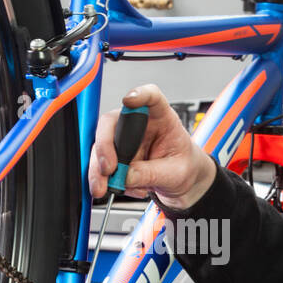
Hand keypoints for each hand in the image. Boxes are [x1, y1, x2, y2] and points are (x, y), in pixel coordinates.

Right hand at [88, 83, 216, 209]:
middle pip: (112, 123)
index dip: (140, 94)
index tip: (129, 100)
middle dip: (104, 147)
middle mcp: (138, 124)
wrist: (181, 181)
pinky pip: (101, 165)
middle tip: (108, 170)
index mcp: (162, 118)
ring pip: (100, 147)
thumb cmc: (184, 167)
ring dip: (98, 170)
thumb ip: (151, 173)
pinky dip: (108, 181)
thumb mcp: (175, 174)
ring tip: (107, 188)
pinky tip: (129, 188)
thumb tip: (126, 176)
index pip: (151, 97)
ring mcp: (124, 140)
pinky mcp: (115, 156)